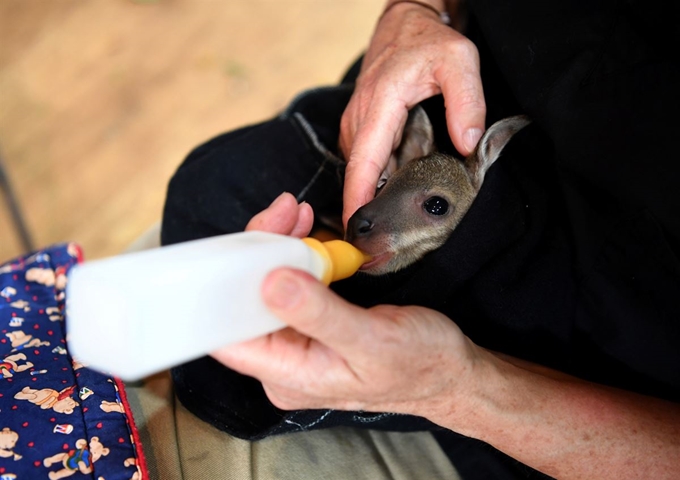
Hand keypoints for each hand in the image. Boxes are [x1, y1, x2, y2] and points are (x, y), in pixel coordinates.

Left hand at [212, 192, 478, 419]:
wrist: (449, 368)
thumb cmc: (420, 364)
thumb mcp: (374, 340)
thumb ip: (321, 315)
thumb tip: (271, 283)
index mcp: (289, 375)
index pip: (230, 334)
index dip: (223, 289)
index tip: (239, 247)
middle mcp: (284, 361)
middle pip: (245, 300)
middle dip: (256, 251)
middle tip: (282, 213)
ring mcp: (297, 339)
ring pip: (265, 285)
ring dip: (276, 245)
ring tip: (295, 214)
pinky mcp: (311, 320)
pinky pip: (290, 281)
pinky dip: (295, 252)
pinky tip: (304, 230)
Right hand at [339, 2, 485, 224]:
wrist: (404, 25)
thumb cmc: (427, 41)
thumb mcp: (458, 61)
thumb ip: (467, 102)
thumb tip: (467, 142)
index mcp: (379, 106)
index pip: (362, 164)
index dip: (358, 201)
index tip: (356, 233)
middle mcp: (359, 120)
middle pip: (360, 176)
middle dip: (370, 210)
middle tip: (387, 246)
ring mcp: (356, 126)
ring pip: (363, 172)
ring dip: (377, 196)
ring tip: (398, 223)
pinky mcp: (360, 130)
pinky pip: (367, 163)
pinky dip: (380, 179)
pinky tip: (399, 190)